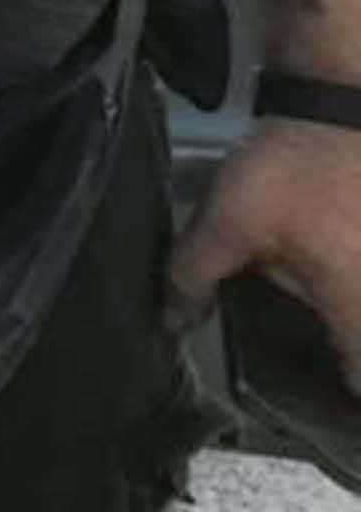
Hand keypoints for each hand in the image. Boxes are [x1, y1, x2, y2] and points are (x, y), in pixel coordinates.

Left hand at [169, 115, 360, 385]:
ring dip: (350, 327)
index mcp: (359, 311)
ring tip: (326, 329)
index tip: (323, 411)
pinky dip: (353, 293)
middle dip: (349, 365)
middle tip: (323, 370)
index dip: (344, 404)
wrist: (346, 100)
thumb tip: (170, 323)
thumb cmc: (294, 169)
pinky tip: (336, 284)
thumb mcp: (229, 223)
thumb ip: (193, 277)